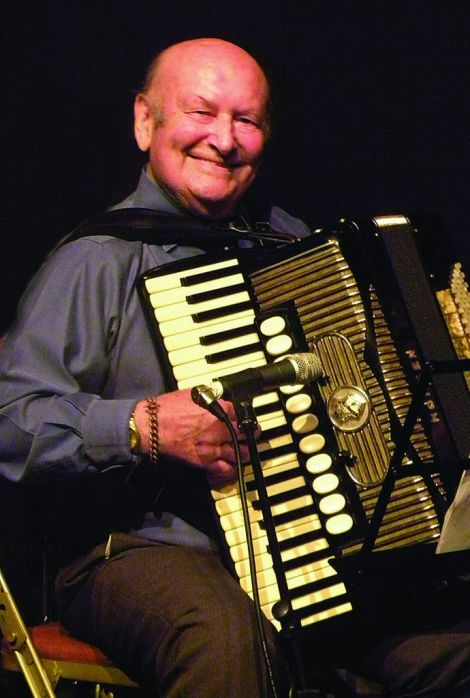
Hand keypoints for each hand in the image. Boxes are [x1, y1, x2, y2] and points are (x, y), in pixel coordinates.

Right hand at [133, 389, 249, 485]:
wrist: (151, 426)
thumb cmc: (167, 408)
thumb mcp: (192, 393)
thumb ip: (209, 396)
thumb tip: (217, 397)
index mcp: (219, 409)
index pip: (242, 413)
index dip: (246, 416)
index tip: (247, 419)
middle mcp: (220, 428)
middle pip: (246, 434)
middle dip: (251, 434)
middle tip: (253, 435)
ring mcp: (213, 446)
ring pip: (240, 453)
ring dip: (245, 452)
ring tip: (246, 451)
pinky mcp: (204, 461)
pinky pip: (225, 468)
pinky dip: (232, 468)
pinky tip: (233, 465)